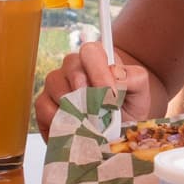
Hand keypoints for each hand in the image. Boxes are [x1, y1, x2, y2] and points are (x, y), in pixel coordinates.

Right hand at [35, 36, 156, 130]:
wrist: (117, 132)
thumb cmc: (127, 108)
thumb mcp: (140, 92)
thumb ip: (134, 78)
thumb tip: (115, 76)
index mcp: (97, 59)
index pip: (91, 51)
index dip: (99, 72)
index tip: (110, 95)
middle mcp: (74, 67)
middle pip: (70, 64)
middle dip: (85, 90)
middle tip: (97, 111)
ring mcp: (57, 84)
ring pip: (55, 83)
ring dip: (72, 106)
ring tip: (88, 123)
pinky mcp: (44, 104)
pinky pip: (43, 106)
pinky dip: (58, 120)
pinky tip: (73, 129)